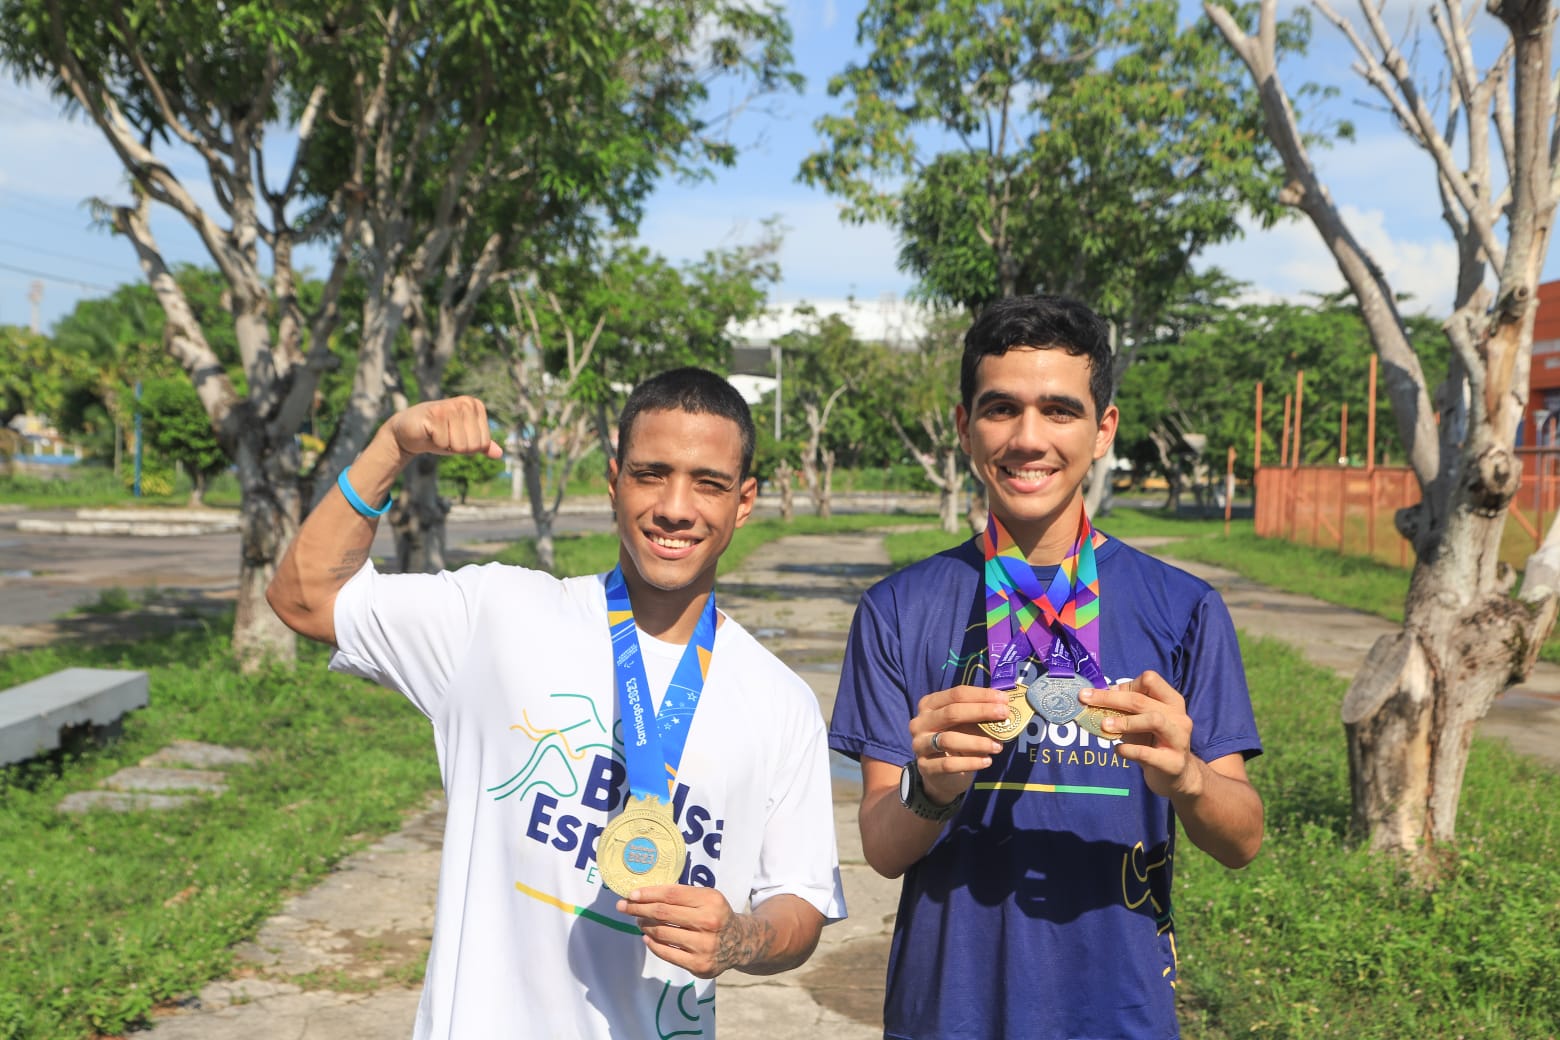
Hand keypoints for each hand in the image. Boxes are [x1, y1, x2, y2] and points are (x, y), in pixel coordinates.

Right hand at [383, 397, 503, 460]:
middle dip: (458, 448)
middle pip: (474, 445)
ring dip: (447, 445)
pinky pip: (444, 443)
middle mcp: (466, 403)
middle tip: (445, 437)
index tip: (456, 437)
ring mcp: (450, 406)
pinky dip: (436, 443)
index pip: (484, 443)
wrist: (409, 431)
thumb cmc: (439, 435)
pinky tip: (430, 433)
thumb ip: (482, 445)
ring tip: (438, 434)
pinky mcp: (435, 414)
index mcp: (476, 406)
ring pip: (460, 445)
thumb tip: (499, 454)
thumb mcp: (464, 440)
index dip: (468, 448)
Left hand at [617, 884, 764, 978]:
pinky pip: (667, 953)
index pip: (671, 894)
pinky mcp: (699, 965)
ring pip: (662, 933)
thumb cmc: (716, 915)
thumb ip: (682, 895)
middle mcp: (709, 922)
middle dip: (638, 908)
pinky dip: (652, 944)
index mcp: (711, 900)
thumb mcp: (707, 897)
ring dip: (645, 926)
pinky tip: (647, 937)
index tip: (631, 894)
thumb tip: (644, 894)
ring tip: (639, 921)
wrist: (740, 942)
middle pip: (663, 913)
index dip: (648, 894)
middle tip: (624, 906)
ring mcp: (704, 946)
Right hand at [908, 685, 1008, 804]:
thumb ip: (979, 715)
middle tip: (1004, 714)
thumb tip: (1004, 707)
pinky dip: (971, 762)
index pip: (956, 694)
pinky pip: (949, 764)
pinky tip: (987, 761)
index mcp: (929, 704)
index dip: (981, 695)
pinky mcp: (925, 767)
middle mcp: (920, 722)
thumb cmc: (957, 740)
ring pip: (948, 740)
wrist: (941, 774)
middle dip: (981, 711)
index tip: (1004, 699)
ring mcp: (919, 745)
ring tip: (998, 746)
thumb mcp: (965, 724)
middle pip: (951, 713)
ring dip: (977, 742)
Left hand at [1080, 670, 1199, 798]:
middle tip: (1085, 700)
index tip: (1105, 693)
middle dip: (1110, 699)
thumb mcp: (1143, 721)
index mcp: (1172, 701)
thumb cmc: (1155, 742)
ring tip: (1104, 725)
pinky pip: (1147, 753)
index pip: (1150, 680)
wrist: (1178, 775)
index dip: (1125, 684)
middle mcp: (1179, 716)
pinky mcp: (1173, 762)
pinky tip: (1118, 750)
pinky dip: (1128, 750)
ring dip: (1124, 721)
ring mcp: (1179, 739)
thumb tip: (1096, 695)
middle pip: (1142, 700)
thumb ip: (1125, 708)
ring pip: (1153, 720)